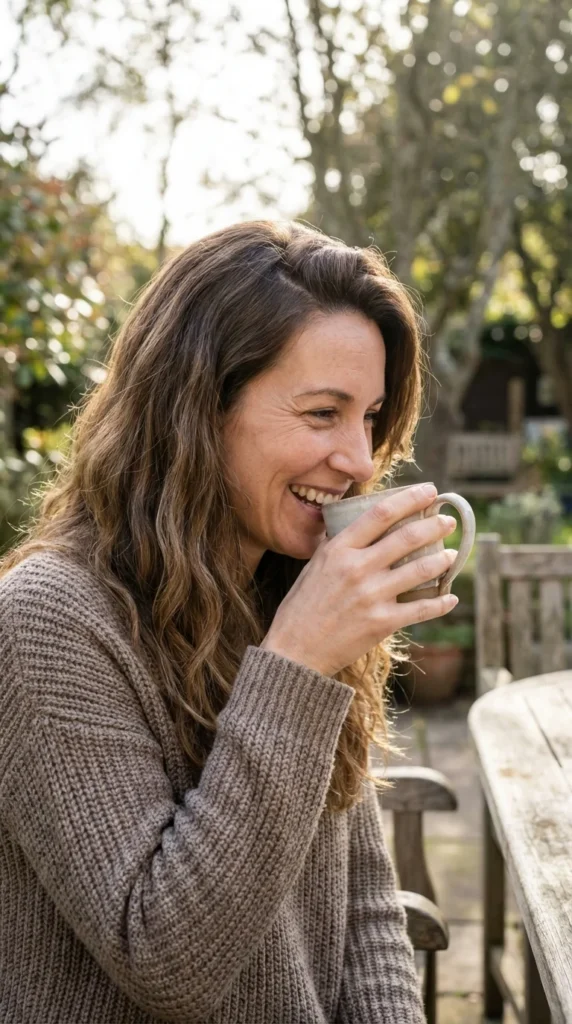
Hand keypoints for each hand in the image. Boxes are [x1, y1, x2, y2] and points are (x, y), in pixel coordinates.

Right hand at [260, 483, 458, 677]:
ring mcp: (371, 596)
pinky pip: (421, 609)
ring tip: (452, 555)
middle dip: (435, 525)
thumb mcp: (314, 566)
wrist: (295, 650)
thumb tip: (358, 524)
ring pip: (420, 570)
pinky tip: (450, 597)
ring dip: (442, 560)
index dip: (410, 498)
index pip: (381, 513)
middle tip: (448, 520)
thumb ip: (338, 545)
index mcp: (339, 549)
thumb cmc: (302, 606)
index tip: (430, 491)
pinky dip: (441, 602)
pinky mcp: (382, 622)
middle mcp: (357, 568)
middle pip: (407, 537)